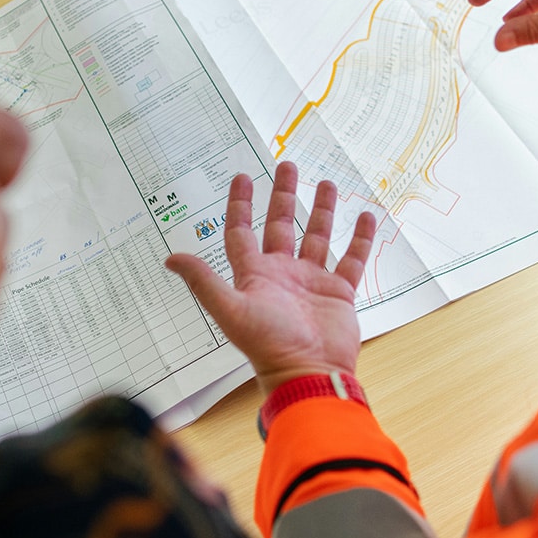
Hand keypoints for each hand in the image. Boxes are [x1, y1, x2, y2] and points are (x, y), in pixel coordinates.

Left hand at [164, 162, 376, 396]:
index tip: (243, 176)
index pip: (242, 232)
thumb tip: (170, 258)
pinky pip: (351, 259)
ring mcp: (312, 282)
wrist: (308, 372)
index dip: (240, 204)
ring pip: (317, 236)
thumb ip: (204, 281)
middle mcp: (282, 274)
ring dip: (322, 210)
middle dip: (284, 195)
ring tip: (328, 183)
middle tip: (287, 165)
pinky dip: (360, 239)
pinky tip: (367, 217)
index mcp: (255, 275)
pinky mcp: (339, 292)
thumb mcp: (231, 308)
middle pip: (281, 225)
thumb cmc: (267, 343)